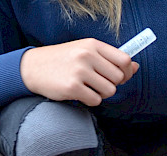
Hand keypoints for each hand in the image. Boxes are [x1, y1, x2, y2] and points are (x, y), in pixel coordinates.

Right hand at [19, 39, 136, 105]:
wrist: (31, 67)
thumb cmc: (63, 61)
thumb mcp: (86, 52)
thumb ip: (110, 59)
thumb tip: (135, 67)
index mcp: (92, 45)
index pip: (124, 60)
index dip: (127, 72)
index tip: (121, 77)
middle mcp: (86, 55)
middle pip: (119, 78)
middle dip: (111, 84)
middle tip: (96, 82)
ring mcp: (79, 71)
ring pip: (110, 91)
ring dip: (101, 93)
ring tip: (87, 87)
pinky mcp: (72, 87)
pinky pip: (96, 100)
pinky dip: (90, 100)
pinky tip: (79, 93)